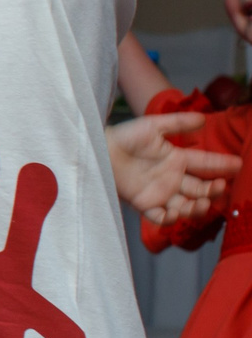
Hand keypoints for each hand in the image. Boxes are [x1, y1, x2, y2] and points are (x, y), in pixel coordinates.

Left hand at [108, 112, 239, 226]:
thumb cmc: (124, 136)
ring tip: (201, 202)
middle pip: (201, 188)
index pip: (205, 163)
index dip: (222, 165)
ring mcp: (161, 192)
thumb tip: (203, 119)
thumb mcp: (152, 126)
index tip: (237, 164)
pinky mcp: (145, 204)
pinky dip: (171, 218)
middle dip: (213, 190)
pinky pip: (162, 217)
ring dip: (198, 207)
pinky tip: (175, 212)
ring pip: (187, 205)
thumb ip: (177, 122)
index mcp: (177, 159)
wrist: (98, 151)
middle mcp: (173, 178)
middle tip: (219, 187)